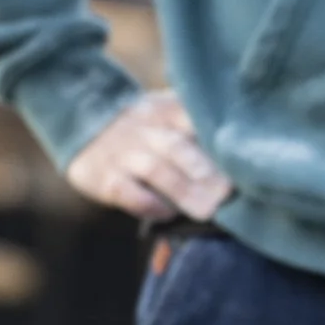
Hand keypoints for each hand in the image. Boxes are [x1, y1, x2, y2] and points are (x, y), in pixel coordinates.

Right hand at [66, 88, 228, 221]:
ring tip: (208, 211)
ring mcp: (123, 153)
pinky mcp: (104, 177)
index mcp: (165, 110)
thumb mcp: (164, 111)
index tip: (243, 159)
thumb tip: (242, 154)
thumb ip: (194, 124)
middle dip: (205, 170)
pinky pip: (128, 192)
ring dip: (184, 191)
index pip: (194, 119)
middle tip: (228, 192)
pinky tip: (168, 214)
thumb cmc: (141, 126)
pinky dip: (149, 204)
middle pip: (177, 147)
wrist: (80, 121)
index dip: (217, 140)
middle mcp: (144, 129)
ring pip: (155, 170)